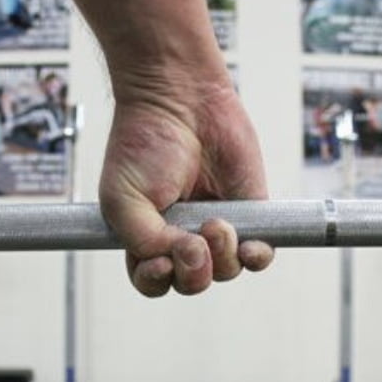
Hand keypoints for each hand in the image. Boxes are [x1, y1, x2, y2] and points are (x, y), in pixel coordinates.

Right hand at [98, 80, 274, 296]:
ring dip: (222, 256)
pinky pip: (258, 253)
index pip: (152, 281)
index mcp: (145, 237)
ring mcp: (215, 226)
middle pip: (191, 282)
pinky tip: (251, 245)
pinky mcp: (248, 212)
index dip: (156, 279)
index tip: (160, 259)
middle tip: (191, 242)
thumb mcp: (123, 199)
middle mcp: (180, 236)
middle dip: (193, 272)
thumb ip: (142, 242)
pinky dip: (257, 256)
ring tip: (216, 222)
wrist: (180, 99)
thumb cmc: (144, 142)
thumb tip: (180, 259)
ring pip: (224, 272)